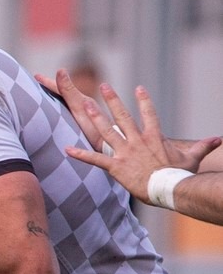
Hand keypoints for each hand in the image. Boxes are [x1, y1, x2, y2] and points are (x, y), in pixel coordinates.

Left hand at [59, 80, 221, 203]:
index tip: (139, 88)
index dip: (144, 100)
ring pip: (106, 131)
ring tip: (83, 104)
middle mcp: (137, 140)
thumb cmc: (180, 175)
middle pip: (123, 116)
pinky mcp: (115, 166)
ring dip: (94, 118)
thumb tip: (219, 140)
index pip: (149, 114)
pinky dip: (80, 155)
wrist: (169, 188)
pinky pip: (94, 159)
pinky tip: (66, 149)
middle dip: (112, 100)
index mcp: (154, 137)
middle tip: (104, 86)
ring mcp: (125, 152)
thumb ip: (203, 146)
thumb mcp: (192, 157)